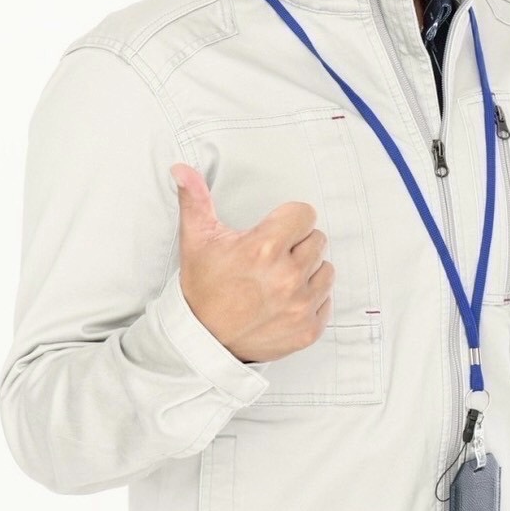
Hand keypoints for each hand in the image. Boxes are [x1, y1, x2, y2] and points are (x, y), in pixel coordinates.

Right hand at [169, 163, 335, 363]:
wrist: (201, 341)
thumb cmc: (202, 288)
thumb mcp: (196, 240)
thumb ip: (195, 199)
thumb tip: (182, 169)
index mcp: (265, 248)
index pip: (305, 214)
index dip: (288, 221)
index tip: (272, 233)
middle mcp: (288, 276)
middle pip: (317, 239)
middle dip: (297, 245)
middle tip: (271, 259)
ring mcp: (300, 305)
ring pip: (326, 269)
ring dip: (308, 271)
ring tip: (278, 280)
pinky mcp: (308, 329)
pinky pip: (327, 300)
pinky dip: (311, 301)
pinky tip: (285, 302)